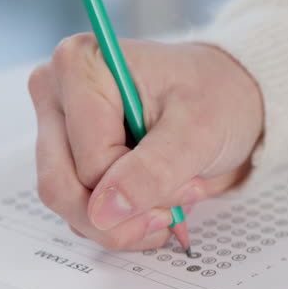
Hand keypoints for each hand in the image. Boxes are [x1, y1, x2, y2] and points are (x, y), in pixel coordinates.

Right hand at [28, 34, 263, 250]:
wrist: (231, 98)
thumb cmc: (217, 97)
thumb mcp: (199, 130)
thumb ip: (154, 171)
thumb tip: (103, 212)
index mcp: (81, 65)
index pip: (91, 160)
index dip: (140, 186)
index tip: (189, 183)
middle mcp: (56, 91)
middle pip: (62, 186)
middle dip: (125, 216)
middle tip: (175, 211)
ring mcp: (56, 126)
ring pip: (67, 205)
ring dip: (124, 223)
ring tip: (172, 204)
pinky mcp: (66, 155)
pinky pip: (77, 210)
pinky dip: (119, 222)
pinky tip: (155, 204)